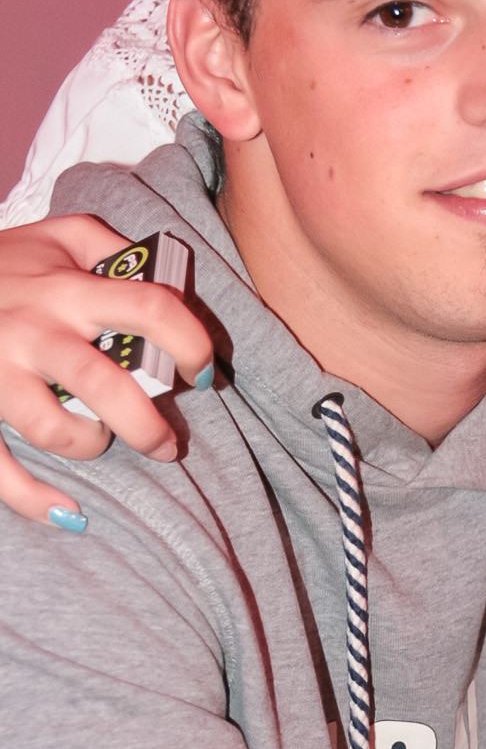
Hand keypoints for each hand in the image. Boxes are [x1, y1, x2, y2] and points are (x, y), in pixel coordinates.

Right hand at [0, 213, 213, 525]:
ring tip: (99, 440)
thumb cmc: (4, 263)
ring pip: (53, 428)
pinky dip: (32, 498)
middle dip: (149, 425)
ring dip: (89, 445)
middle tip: (169, 444)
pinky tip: (67, 512)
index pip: (150, 308)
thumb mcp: (59, 236)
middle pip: (105, 385)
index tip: (203, 372)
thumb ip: (113, 250)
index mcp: (67, 289)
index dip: (191, 342)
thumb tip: (170, 280)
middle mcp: (33, 331)